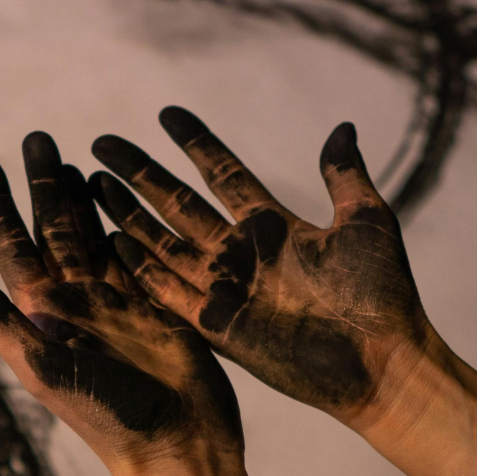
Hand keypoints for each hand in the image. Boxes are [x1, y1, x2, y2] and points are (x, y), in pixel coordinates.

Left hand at [0, 131, 241, 471]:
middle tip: (35, 138)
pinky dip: (125, 219)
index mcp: (39, 316)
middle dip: (42, 186)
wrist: (176, 445)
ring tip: (68, 157)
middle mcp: (73, 304)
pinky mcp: (156, 306)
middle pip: (52, 231)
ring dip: (79, 197)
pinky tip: (118, 190)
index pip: (11, 246)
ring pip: (92, 235)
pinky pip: (135, 252)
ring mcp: (115, 303)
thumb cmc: (105, 415)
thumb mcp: (42, 367)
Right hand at [94, 107, 476, 475]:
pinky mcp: (217, 325)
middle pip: (177, 204)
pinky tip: (108, 242)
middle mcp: (241, 254)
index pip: (223, 174)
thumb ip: (344, 176)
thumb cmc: (383, 295)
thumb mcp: (367, 221)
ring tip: (93, 185)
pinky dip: (137, 268)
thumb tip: (341, 127)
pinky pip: (167, 291)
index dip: (196, 144)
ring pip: (162, 243)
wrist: (381, 361)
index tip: (167, 114)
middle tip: (102, 146)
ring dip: (127, 215)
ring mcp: (225, 289)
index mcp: (275, 227)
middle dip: (140, 174)